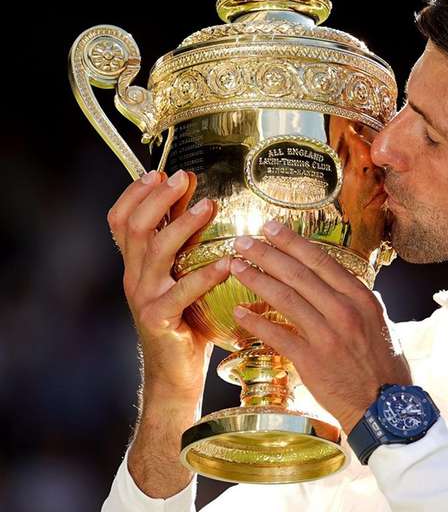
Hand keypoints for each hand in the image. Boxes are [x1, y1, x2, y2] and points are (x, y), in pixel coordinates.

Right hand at [107, 169, 231, 403]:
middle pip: (136, 227)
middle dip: (158, 198)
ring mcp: (144, 298)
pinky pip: (181, 291)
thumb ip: (187, 245)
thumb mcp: (182, 277)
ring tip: (209, 207)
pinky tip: (228, 263)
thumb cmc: (187, 322)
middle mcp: (134, 277)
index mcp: (137, 265)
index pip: (120, 220)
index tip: (159, 171)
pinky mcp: (160, 319)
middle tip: (183, 178)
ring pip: (157, 252)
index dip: (135, 193)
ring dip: (183, 226)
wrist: (174, 374)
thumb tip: (202, 201)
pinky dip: (205, 275)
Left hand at [228, 220, 410, 432]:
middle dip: (268, 253)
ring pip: (285, 298)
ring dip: (256, 279)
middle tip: (243, 240)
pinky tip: (238, 311)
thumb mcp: (380, 322)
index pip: (322, 261)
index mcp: (361, 298)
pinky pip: (277, 335)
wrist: (385, 406)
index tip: (272, 228)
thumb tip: (340, 281)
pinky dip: (255, 322)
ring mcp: (327, 335)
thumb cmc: (383, 365)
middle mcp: (344, 311)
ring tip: (235, 266)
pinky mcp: (312, 361)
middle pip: (299, 274)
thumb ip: (357, 300)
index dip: (293, 242)